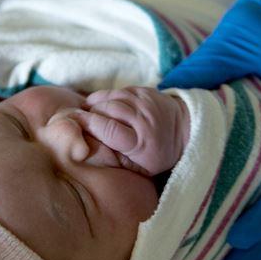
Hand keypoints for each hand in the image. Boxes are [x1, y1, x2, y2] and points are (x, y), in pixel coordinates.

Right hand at [74, 87, 189, 176]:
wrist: (184, 131)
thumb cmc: (157, 154)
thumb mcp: (140, 169)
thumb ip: (117, 161)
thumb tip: (91, 151)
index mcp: (141, 142)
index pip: (109, 128)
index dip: (89, 124)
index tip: (76, 124)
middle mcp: (144, 119)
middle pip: (107, 109)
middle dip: (90, 113)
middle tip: (79, 119)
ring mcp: (145, 101)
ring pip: (112, 96)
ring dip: (95, 103)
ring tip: (87, 111)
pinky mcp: (144, 90)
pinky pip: (119, 90)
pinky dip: (105, 96)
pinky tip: (99, 105)